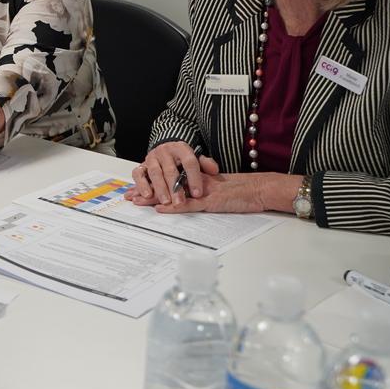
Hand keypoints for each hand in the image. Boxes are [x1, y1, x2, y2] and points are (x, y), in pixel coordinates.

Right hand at [126, 142, 217, 205]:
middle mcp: (165, 152)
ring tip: (166, 202)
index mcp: (181, 149)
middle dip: (175, 188)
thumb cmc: (181, 158)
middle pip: (170, 170)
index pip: (190, 162)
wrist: (165, 148)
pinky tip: (147, 195)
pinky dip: (142, 185)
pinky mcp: (141, 165)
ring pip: (155, 173)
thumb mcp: (196, 158)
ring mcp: (151, 158)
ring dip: (160, 189)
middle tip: (180, 202)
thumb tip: (214, 171)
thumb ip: (206, 164)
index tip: (198, 194)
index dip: (194, 178)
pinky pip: (138, 174)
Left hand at [133, 172, 298, 214]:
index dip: (153, 184)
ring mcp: (203, 192)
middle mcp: (197, 183)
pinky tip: (162, 209)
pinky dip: (176, 207)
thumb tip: (189, 197)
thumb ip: (203, 191)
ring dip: (155, 198)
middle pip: (167, 185)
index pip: (170, 180)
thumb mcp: (219, 190)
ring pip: (174, 194)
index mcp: (197, 179)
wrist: (261, 189)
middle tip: (128, 195)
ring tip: (137, 201)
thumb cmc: (243, 191)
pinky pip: (190, 205)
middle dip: (147, 191)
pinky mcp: (212, 201)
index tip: (136, 189)